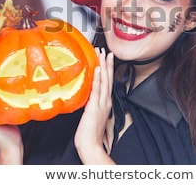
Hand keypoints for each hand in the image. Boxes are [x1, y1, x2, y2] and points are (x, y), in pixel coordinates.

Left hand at [75, 48, 114, 163]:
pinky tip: (99, 69)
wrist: (91, 145)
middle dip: (108, 64)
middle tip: (107, 51)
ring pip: (105, 81)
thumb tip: (87, 95)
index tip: (106, 58)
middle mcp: (105, 101)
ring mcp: (101, 103)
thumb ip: (91, 103)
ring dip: (104, 66)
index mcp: (105, 102)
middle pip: (108, 79)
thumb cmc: (89, 133)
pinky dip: (99, 78)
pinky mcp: (95, 106)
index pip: (107, 82)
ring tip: (104, 54)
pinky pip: (97, 90)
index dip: (107, 69)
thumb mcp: (91, 114)